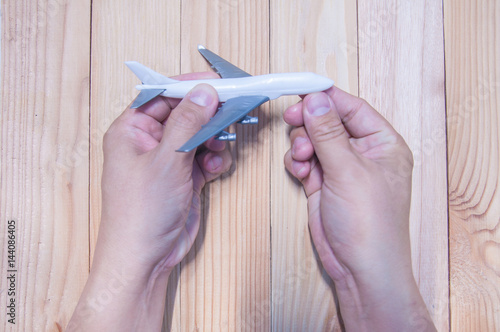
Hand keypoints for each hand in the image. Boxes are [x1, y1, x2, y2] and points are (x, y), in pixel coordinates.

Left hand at [68, 73, 231, 330]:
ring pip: (199, 134)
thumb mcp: (166, 159)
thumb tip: (204, 91)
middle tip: (232, 110)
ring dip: (213, 138)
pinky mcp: (184, 177)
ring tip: (220, 146)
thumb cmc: (141, 210)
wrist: (146, 256)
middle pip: (185, 113)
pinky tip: (214, 167)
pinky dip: (214, 158)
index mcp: (131, 129)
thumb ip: (187, 122)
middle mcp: (149, 142)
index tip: (218, 82)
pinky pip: (205, 156)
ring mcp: (168, 160)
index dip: (190, 86)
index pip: (162, 95)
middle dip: (208, 114)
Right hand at [283, 86, 435, 330]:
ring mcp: (341, 169)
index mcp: (382, 144)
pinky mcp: (324, 183)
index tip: (302, 90)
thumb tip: (316, 100)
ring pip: (313, 140)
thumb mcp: (349, 171)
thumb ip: (328, 133)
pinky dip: (299, 163)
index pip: (352, 108)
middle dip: (310, 125)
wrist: (359, 267)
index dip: (326, 98)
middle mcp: (362, 153)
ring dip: (302, 146)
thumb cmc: (370, 224)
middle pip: (328, 122)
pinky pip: (305, 160)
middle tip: (294, 124)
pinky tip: (302, 174)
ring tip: (304, 161)